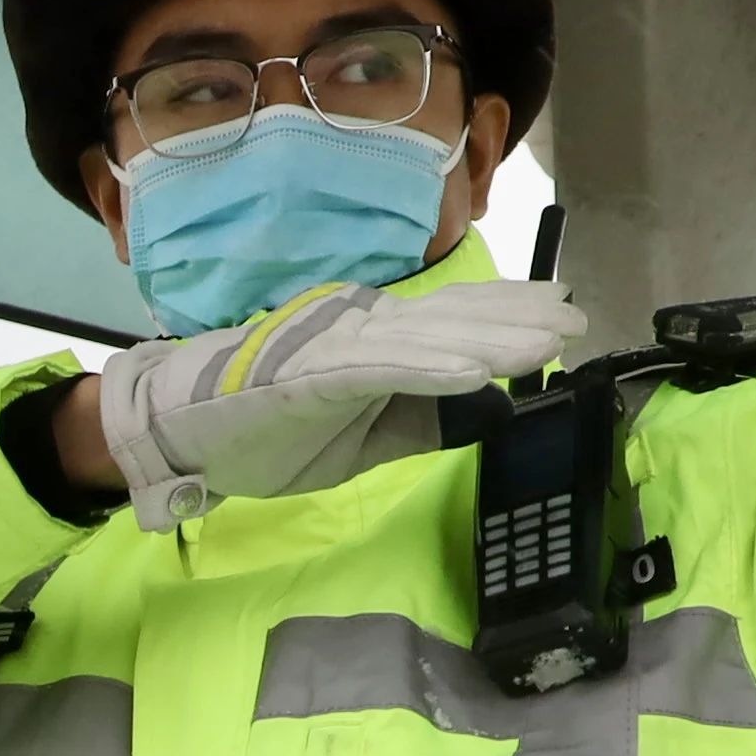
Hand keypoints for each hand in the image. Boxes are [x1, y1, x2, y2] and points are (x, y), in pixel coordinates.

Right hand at [88, 275, 573, 531]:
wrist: (180, 430)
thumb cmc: (264, 432)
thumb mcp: (362, 440)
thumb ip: (419, 424)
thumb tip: (488, 413)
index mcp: (372, 339)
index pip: (451, 320)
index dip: (507, 315)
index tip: (561, 317)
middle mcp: (360, 326)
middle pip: (451, 318)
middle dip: (516, 319)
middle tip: (574, 318)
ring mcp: (335, 344)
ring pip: (427, 336)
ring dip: (489, 338)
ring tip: (542, 342)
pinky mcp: (311, 373)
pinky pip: (381, 368)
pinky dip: (430, 367)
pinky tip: (475, 372)